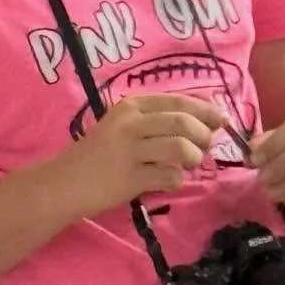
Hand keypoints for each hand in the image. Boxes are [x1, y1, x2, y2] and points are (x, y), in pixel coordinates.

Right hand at [53, 93, 226, 216]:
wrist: (64, 183)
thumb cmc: (98, 155)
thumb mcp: (124, 126)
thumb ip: (158, 119)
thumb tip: (206, 115)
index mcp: (131, 106)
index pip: (178, 101)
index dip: (206, 109)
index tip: (221, 119)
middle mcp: (130, 123)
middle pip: (183, 122)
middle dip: (204, 136)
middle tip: (204, 148)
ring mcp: (129, 151)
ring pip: (180, 148)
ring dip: (194, 157)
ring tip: (189, 164)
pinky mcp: (129, 178)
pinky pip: (169, 177)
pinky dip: (177, 180)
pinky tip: (168, 181)